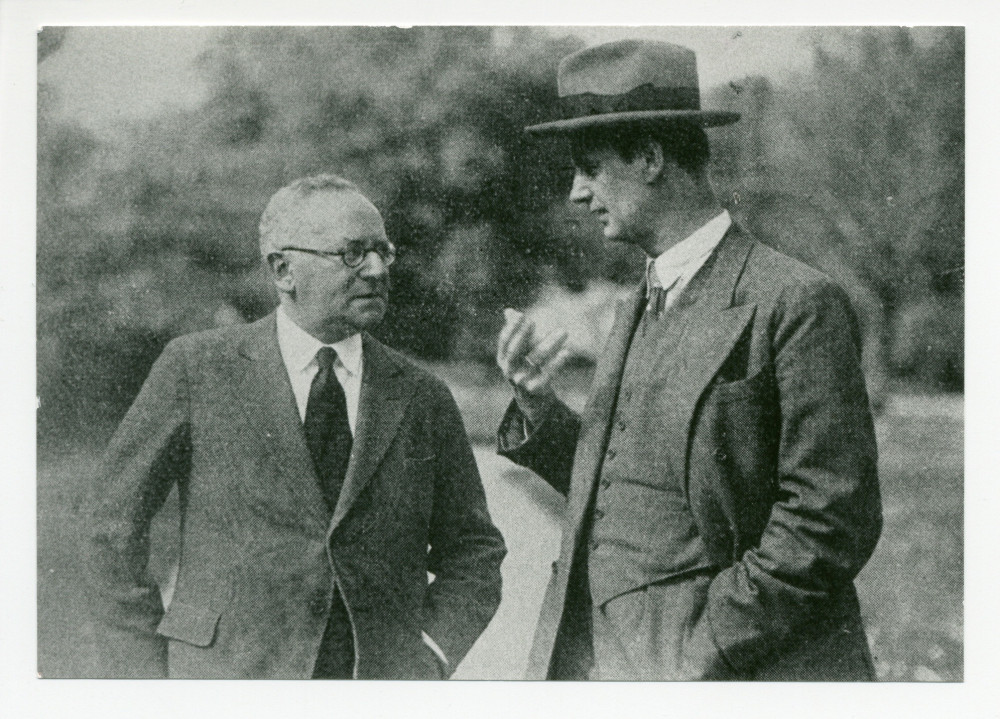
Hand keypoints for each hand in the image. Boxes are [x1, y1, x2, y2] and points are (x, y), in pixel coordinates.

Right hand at [496, 308, 569, 424]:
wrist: (532, 400)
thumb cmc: (526, 368)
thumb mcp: (519, 353)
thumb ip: (516, 332)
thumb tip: (509, 311)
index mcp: (503, 359)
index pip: (504, 341)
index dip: (511, 328)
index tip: (522, 316)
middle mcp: (509, 370)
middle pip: (515, 350)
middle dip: (523, 335)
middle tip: (534, 321)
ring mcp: (521, 381)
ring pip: (535, 360)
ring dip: (550, 344)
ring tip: (564, 331)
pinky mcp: (535, 390)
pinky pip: (547, 375)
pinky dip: (557, 363)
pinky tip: (567, 352)